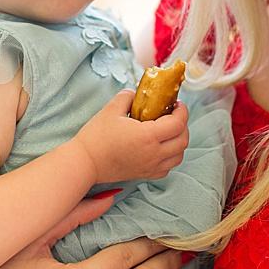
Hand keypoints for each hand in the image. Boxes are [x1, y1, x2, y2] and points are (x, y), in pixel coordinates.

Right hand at [72, 91, 189, 184]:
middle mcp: (154, 154)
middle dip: (183, 125)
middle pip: (183, 141)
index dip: (182, 112)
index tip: (177, 103)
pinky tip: (160, 147)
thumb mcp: (111, 108)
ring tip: (169, 130)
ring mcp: (151, 167)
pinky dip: (171, 156)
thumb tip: (137, 93)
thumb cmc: (96, 136)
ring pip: (179, 156)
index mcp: (148, 136)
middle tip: (174, 114)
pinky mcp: (145, 175)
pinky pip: (168, 167)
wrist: (85, 163)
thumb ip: (128, 96)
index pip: (178, 124)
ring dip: (179, 142)